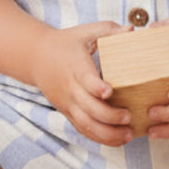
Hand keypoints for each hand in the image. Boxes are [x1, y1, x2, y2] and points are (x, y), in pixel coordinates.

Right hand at [32, 22, 135, 146]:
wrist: (36, 57)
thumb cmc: (66, 43)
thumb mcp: (85, 32)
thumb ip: (109, 30)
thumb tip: (132, 29)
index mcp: (75, 67)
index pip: (85, 80)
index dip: (96, 87)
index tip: (110, 91)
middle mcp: (70, 88)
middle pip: (87, 108)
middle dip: (109, 116)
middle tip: (129, 117)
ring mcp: (67, 103)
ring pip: (85, 124)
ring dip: (107, 133)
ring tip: (129, 134)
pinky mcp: (67, 112)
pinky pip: (83, 129)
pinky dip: (100, 137)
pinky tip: (118, 139)